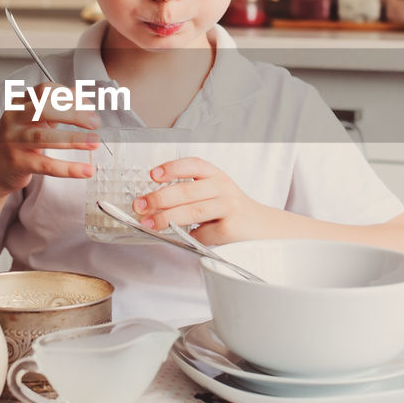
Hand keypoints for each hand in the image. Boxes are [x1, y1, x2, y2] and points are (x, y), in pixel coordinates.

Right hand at [0, 84, 99, 196]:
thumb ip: (56, 109)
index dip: (69, 96)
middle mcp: (13, 119)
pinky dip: (68, 168)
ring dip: (73, 139)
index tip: (88, 105)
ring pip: (44, 137)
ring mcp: (12, 141)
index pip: (45, 91)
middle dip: (74, 114)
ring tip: (94, 142)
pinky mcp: (16, 163)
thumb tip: (83, 100)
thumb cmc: (17, 143)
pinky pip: (46, 165)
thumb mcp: (33, 121)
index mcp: (19, 104)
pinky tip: (85, 170)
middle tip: (95, 122)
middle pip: (44, 109)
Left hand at [130, 157, 270, 245]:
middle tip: (140, 205)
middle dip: (159, 198)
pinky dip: (191, 237)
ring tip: (149, 223)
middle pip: (187, 191)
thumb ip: (190, 194)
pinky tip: (187, 237)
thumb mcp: (215, 193)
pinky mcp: (231, 228)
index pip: (194, 165)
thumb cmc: (231, 210)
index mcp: (216, 175)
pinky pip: (203, 234)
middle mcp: (223, 187)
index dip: (173, 167)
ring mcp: (229, 207)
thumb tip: (152, 205)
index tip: (153, 175)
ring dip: (166, 218)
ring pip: (192, 212)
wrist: (264, 227)